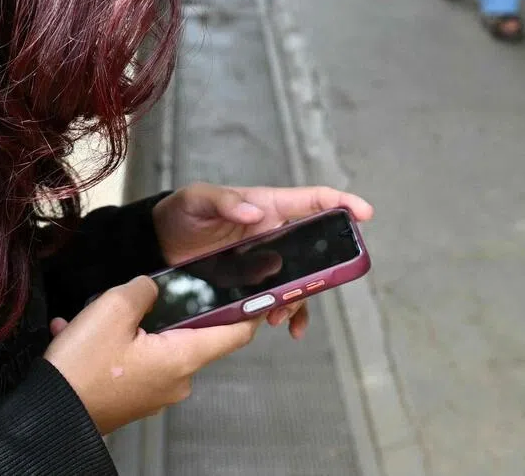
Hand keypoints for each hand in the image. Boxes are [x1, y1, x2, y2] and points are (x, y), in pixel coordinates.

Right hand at [44, 276, 259, 434]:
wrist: (48, 414)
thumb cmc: (84, 364)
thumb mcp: (114, 308)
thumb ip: (144, 289)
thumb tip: (152, 289)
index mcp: (182, 358)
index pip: (235, 334)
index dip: (250, 310)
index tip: (259, 290)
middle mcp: (177, 380)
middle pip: (191, 334)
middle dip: (167, 308)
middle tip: (139, 292)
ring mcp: (155, 392)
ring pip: (155, 343)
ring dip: (129, 324)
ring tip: (92, 314)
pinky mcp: (133, 398)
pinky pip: (132, 359)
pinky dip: (112, 343)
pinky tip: (77, 331)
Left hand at [152, 184, 372, 337]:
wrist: (160, 244)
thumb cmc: (182, 212)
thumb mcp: (198, 199)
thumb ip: (225, 202)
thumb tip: (256, 212)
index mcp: (268, 205)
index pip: (312, 200)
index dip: (341, 202)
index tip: (364, 214)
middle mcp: (274, 232)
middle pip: (315, 246)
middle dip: (325, 266)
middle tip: (321, 283)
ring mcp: (267, 260)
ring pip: (302, 278)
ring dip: (302, 296)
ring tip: (282, 313)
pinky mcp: (255, 283)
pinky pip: (282, 298)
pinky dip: (289, 312)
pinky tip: (284, 326)